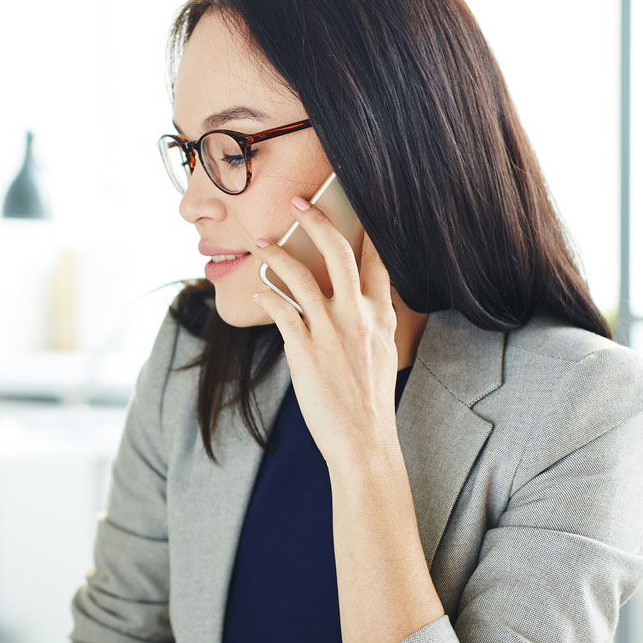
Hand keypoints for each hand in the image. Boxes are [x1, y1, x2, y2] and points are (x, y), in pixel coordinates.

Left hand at [248, 196, 400, 470]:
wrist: (364, 441)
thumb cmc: (371, 402)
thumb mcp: (384, 353)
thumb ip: (374, 322)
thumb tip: (364, 303)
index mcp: (381, 315)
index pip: (378, 257)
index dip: (366, 224)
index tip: (352, 201)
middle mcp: (358, 316)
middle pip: (339, 250)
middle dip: (316, 219)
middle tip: (297, 201)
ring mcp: (330, 331)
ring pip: (300, 275)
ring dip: (276, 254)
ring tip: (261, 243)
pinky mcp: (304, 349)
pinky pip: (279, 309)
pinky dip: (266, 295)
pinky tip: (259, 291)